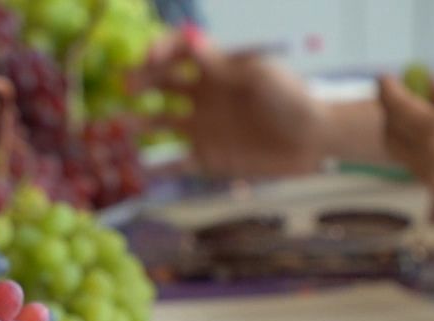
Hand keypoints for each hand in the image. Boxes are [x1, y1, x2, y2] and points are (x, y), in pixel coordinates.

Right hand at [127, 33, 325, 176]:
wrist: (313, 140)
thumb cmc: (292, 99)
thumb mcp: (260, 75)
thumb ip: (222, 64)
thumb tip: (190, 38)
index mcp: (217, 70)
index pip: (181, 51)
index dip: (162, 50)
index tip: (150, 59)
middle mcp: (204, 96)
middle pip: (162, 83)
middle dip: (141, 81)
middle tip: (126, 87)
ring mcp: (203, 127)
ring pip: (161, 121)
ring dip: (139, 122)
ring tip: (120, 126)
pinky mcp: (209, 157)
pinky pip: (177, 162)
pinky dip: (159, 167)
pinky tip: (142, 169)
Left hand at [378, 77, 433, 234]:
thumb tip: (432, 88)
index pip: (396, 109)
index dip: (387, 91)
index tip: (387, 80)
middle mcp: (431, 163)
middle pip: (392, 138)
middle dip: (393, 116)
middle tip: (409, 98)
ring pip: (407, 158)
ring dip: (410, 137)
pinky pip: (426, 174)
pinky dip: (427, 155)